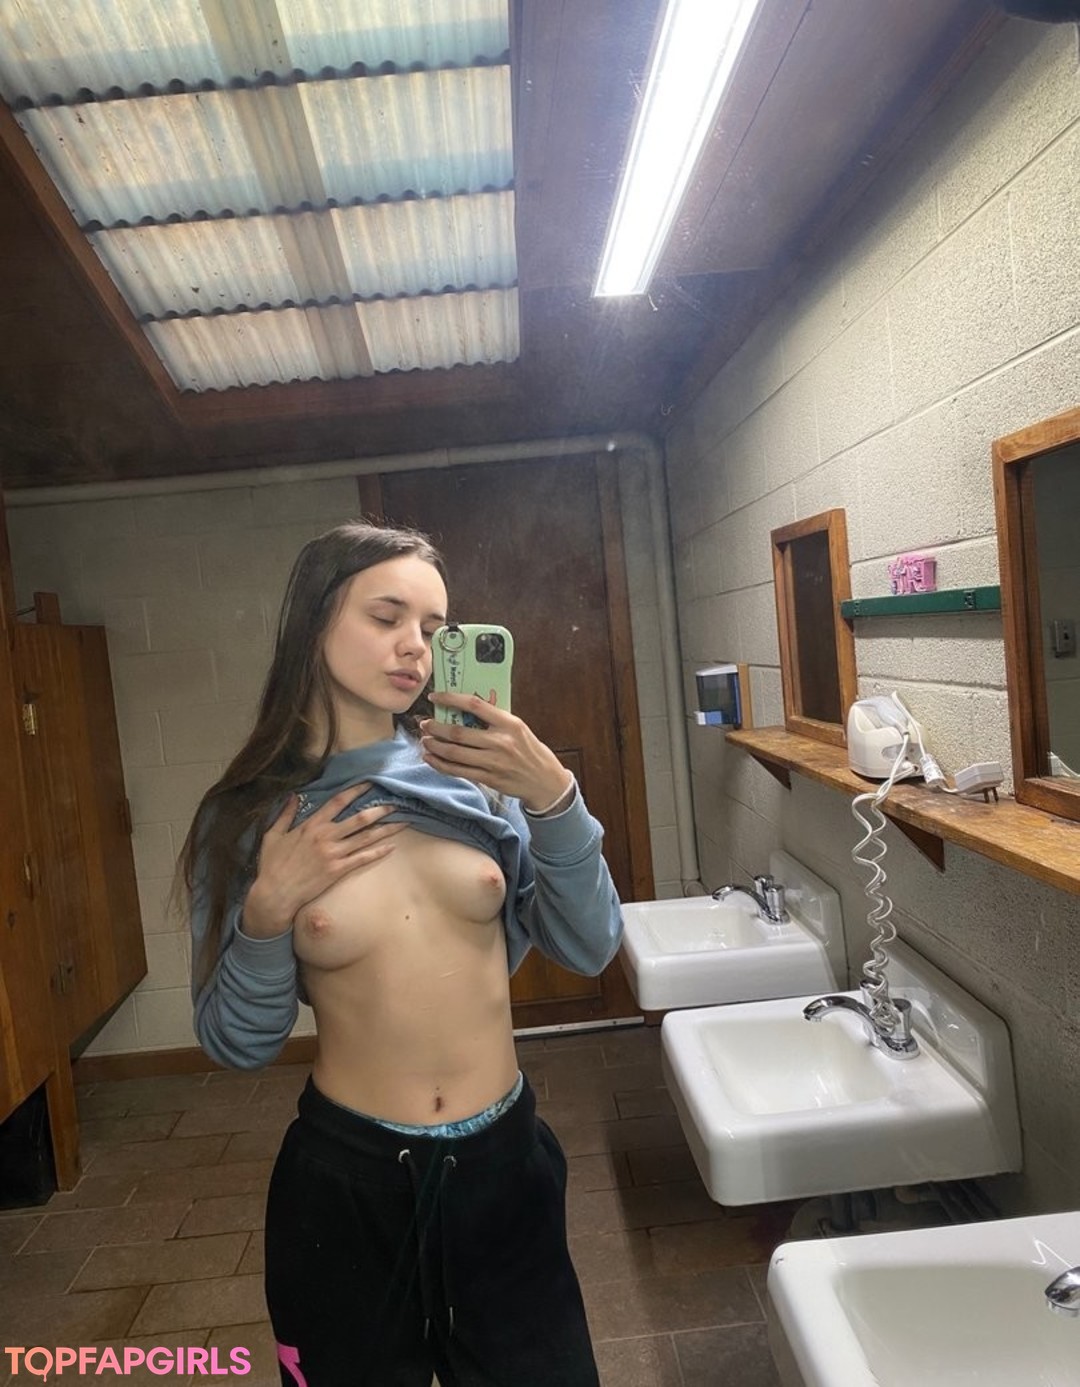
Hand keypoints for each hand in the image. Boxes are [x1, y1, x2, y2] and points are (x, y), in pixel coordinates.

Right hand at [242, 782, 403, 936]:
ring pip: (366, 837)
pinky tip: (391, 847)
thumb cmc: (272, 865)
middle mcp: (326, 836)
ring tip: (403, 821)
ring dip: (386, 829)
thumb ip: (284, 814)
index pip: (338, 801)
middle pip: (359, 818)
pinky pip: (363, 858)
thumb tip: (292, 796)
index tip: (370, 783)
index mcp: (312, 825)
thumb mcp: (273, 835)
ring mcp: (334, 853)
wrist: (275, 893)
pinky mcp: (338, 870)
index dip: (356, 790)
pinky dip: (378, 852)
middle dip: (380, 809)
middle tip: (396, 802)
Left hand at [420, 694, 572, 812]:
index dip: (451, 699)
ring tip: (425, 740)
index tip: (435, 697)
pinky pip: (458, 771)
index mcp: (509, 723)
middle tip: (425, 723)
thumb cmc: (531, 751)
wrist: (545, 782)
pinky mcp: (488, 778)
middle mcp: (500, 742)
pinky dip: (440, 765)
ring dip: (435, 746)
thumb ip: (495, 720)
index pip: (474, 705)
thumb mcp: (519, 729)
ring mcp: (493, 762)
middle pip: (458, 732)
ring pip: (454, 753)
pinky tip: (431, 758)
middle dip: (436, 727)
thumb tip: (465, 709)